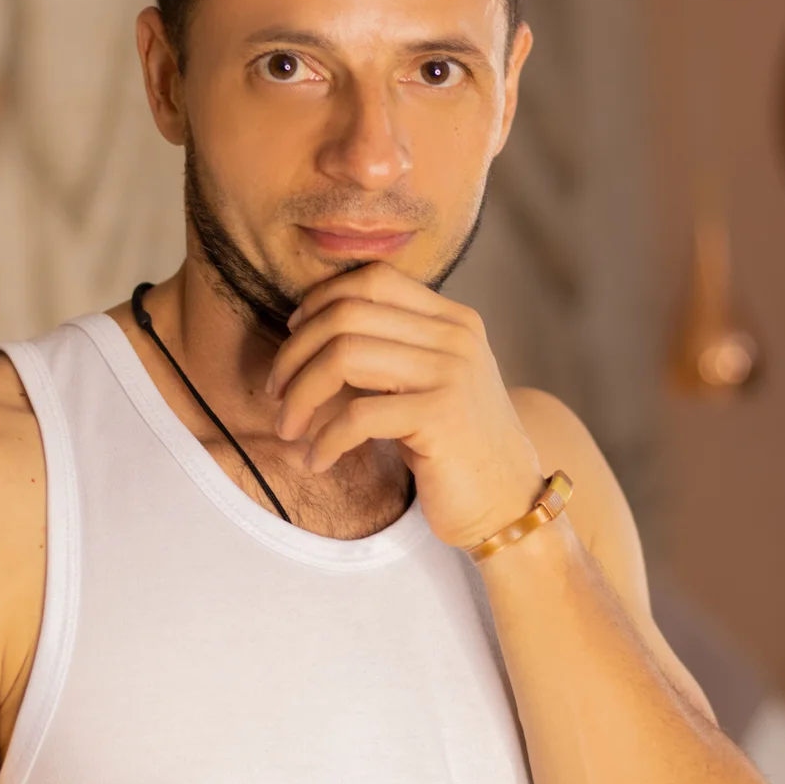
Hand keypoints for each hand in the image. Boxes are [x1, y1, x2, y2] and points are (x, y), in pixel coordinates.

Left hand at [265, 260, 544, 552]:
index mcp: (453, 319)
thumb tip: (308, 328)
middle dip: (295, 352)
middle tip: (276, 392)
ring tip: (288, 427)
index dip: (319, 301)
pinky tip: (317, 461)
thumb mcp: (431, 382)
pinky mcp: (441, 418)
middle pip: (347, 314)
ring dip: (300, 394)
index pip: (372, 279)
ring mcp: (451, 374)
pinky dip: (324, 440)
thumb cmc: (455, 446)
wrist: (508, 503)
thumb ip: (393, 348)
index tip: (293, 337)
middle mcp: (455, 337)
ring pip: (343, 356)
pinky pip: (357, 415)